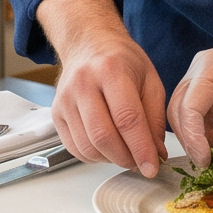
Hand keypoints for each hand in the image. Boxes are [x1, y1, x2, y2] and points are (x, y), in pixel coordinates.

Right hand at [50, 26, 168, 176]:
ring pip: (87, 147)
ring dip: (110, 159)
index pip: (127, 119)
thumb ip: (155, 118)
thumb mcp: (150, 79)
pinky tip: (106, 147)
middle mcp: (83, 83)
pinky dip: (94, 156)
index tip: (152, 168)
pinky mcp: (56, 113)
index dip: (141, 149)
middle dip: (126, 158)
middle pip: (103, 136)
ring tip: (125, 152)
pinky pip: (74, 148)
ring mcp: (65, 99)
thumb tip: (156, 154)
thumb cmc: (122, 61)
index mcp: (111, 70)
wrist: (88, 44)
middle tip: (140, 162)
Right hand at [166, 17, 212, 163]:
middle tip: (206, 163)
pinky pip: (198, 111)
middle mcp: (200, 70)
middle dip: (189, 138)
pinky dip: (204, 129)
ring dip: (195, 135)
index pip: (188, 107)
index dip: (193, 137)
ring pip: (185, 112)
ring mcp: (204, 77)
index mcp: (209, 67)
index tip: (205, 160)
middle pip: (178, 109)